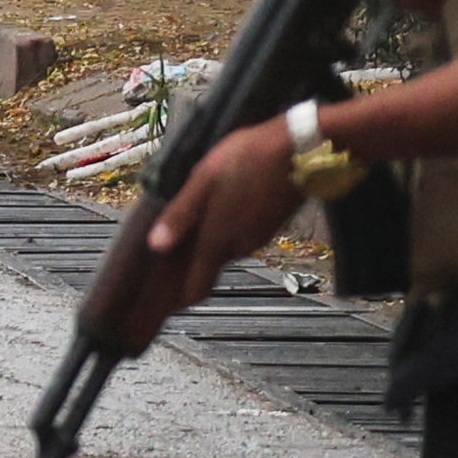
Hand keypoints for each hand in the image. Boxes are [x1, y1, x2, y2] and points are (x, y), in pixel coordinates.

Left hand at [119, 115, 303, 340]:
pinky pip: (244, 235)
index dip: (179, 301)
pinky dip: (232, 229)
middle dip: (194, 266)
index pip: (197, 286)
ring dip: (214, 243)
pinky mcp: (272, 224)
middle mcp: (239, 246)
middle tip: (175, 255)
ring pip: (228, 249)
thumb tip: (155, 246)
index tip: (165, 310)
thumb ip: (180, 215)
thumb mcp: (203, 181)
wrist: (303, 148)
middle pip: (210, 266)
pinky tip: (228, 207)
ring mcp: (259, 236)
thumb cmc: (247, 159)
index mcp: (217, 239)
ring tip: (201, 221)